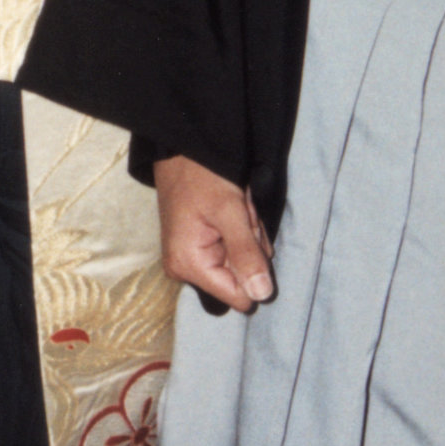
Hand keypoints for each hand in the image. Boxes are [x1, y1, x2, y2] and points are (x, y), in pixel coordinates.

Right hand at [155, 154, 275, 312]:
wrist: (182, 149)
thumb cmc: (203, 176)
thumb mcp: (230, 212)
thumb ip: (246, 254)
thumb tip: (262, 294)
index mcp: (189, 266)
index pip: (239, 296)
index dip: (255, 268)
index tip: (246, 234)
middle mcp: (186, 269)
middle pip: (241, 276)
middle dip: (251, 245)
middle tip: (242, 215)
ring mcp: (193, 259)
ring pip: (242, 261)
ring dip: (249, 234)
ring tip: (237, 208)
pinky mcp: (200, 247)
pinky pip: (234, 248)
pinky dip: (243, 229)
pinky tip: (235, 209)